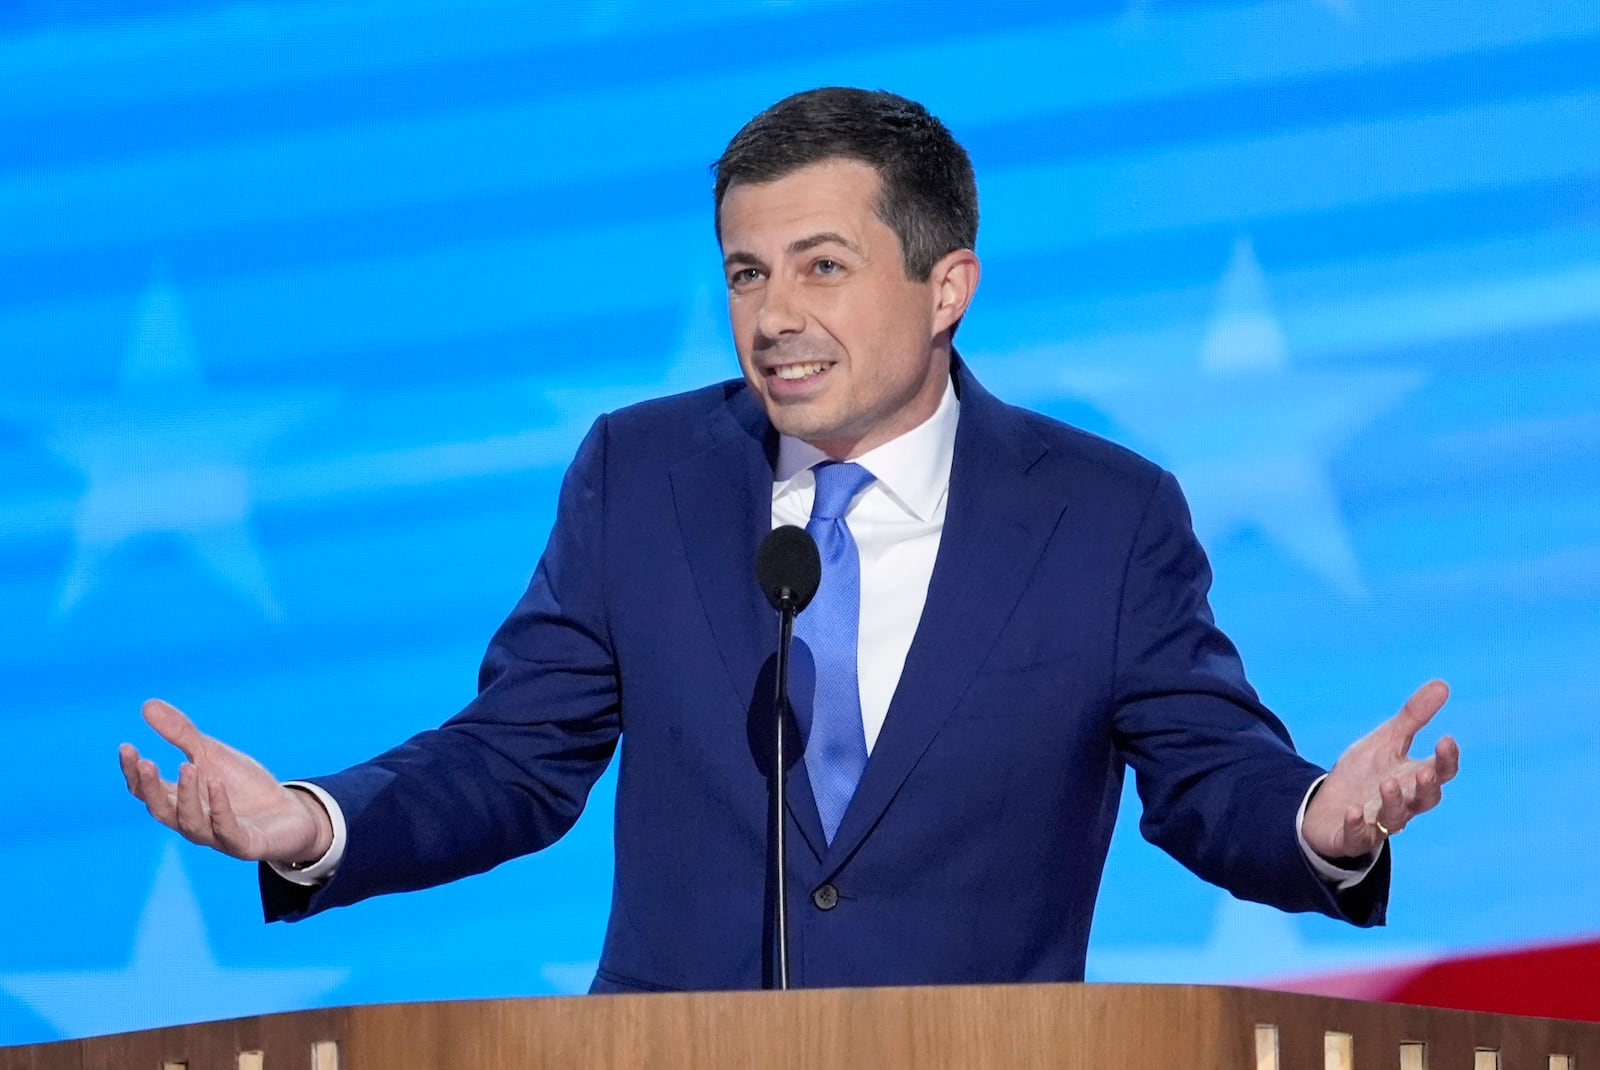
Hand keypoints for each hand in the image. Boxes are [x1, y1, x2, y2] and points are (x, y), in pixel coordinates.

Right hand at [119, 699, 332, 864]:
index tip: (127, 746)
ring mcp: (217, 836)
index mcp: (180, 801)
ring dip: (186, 795)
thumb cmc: (244, 787)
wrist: (290, 813)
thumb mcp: (213, 755)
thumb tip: (147, 705)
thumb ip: (182, 734)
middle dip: (151, 788)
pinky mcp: (245, 845)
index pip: (146, 791)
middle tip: (146, 763)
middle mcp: (192, 822)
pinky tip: (216, 784)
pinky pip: (228, 830)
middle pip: (162, 810)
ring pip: (192, 822)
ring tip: (187, 766)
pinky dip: (220, 808)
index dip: (134, 772)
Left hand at [1301, 680, 1459, 859]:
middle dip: (1427, 787)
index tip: (1445, 738)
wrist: (1328, 807)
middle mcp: (1402, 803)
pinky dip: (1356, 825)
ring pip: (1394, 819)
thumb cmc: (1365, 774)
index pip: (1441, 772)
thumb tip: (1442, 684)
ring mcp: (1378, 822)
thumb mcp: (1386, 741)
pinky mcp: (1352, 836)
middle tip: (1425, 770)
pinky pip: (1357, 835)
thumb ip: (1413, 717)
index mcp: (1412, 778)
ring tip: (1389, 783)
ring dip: (1393, 802)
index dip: (1447, 759)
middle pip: (1425, 800)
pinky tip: (1352, 812)